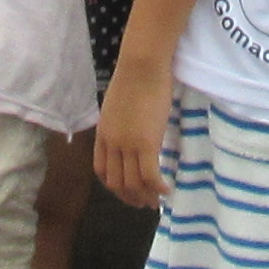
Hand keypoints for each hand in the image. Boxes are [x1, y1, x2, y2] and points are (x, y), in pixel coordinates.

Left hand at [93, 70, 169, 211]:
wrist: (141, 66)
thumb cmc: (134, 77)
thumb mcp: (118, 104)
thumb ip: (121, 121)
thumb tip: (133, 126)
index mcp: (103, 134)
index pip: (102, 170)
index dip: (113, 185)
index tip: (126, 190)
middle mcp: (112, 144)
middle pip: (116, 182)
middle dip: (129, 197)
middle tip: (143, 203)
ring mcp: (128, 145)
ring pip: (133, 184)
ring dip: (145, 197)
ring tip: (156, 202)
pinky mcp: (147, 144)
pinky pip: (151, 176)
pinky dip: (158, 188)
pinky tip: (167, 191)